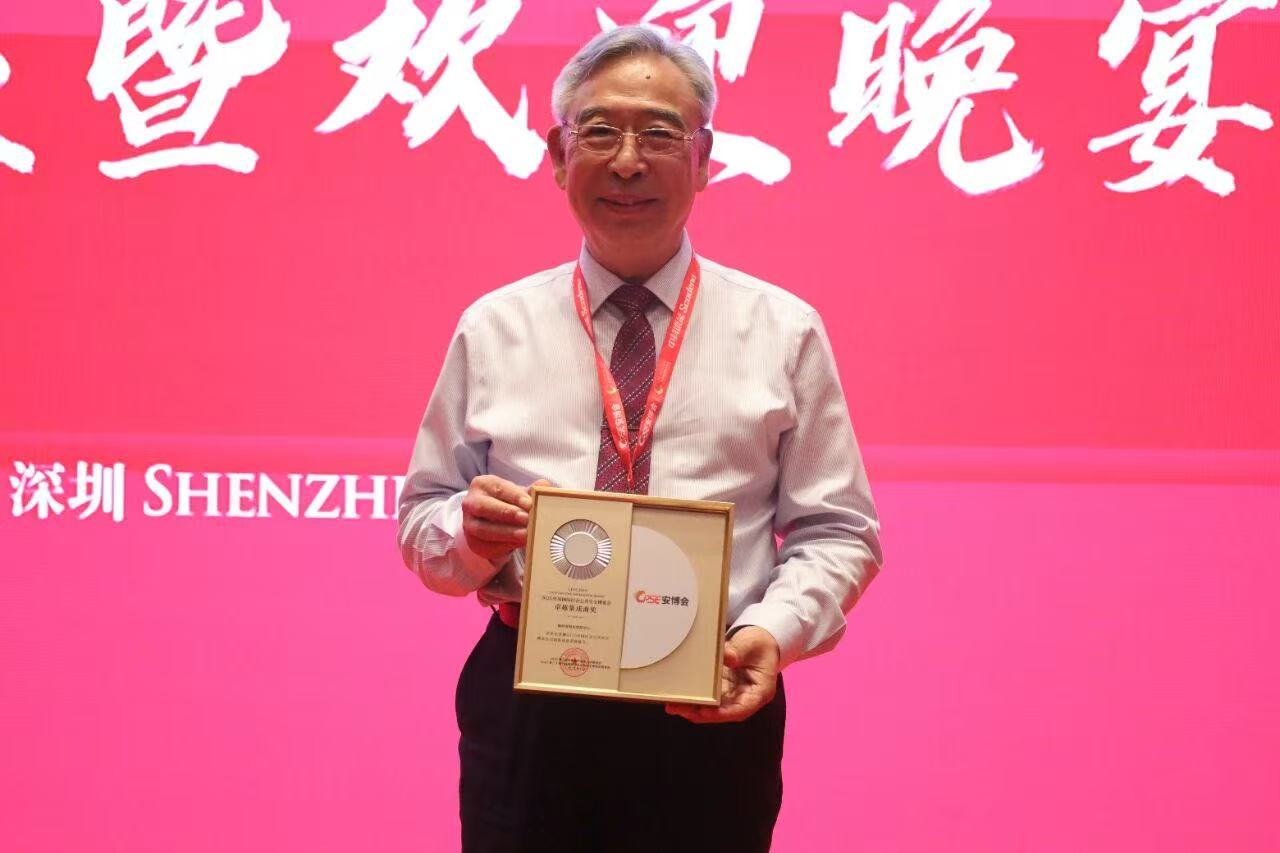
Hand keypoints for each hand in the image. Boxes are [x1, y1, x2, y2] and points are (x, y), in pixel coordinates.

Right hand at [461, 475, 548, 562]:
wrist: (490, 522)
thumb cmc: (506, 503)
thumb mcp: (517, 494)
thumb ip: (530, 491)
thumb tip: (544, 485)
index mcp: (482, 485)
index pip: (498, 488)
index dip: (515, 496)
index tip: (530, 504)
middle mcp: (470, 503)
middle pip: (484, 507)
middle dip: (506, 513)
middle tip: (526, 518)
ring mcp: (469, 524)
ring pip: (484, 529)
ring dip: (507, 533)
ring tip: (526, 535)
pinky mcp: (473, 543)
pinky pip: (487, 545)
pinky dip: (504, 546)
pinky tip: (519, 544)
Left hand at [665, 626, 779, 723]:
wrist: (760, 641)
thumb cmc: (760, 643)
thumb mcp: (752, 644)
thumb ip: (739, 650)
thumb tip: (727, 657)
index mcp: (759, 692)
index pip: (741, 708)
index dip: (723, 713)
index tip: (704, 712)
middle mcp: (744, 697)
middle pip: (722, 711)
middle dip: (700, 713)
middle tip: (679, 709)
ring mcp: (732, 695)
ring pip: (712, 707)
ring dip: (693, 708)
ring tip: (673, 705)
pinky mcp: (721, 689)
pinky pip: (707, 697)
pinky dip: (694, 698)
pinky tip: (678, 696)